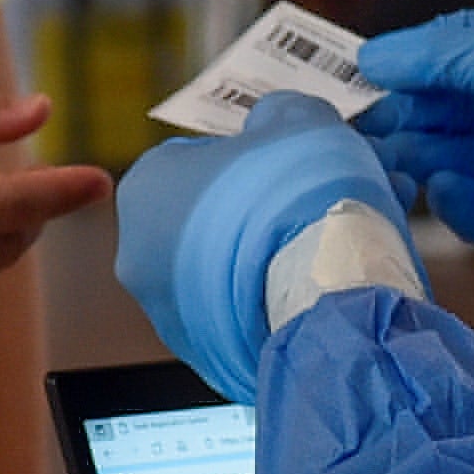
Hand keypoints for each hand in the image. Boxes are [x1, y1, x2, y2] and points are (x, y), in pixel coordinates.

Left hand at [114, 91, 412, 402]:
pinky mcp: (210, 358)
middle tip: (317, 200)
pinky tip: (323, 285)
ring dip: (274, 256)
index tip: (288, 162)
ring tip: (332, 243)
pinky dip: (280, 302)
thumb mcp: (297, 118)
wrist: (327, 290)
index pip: (195, 158)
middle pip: (211, 219)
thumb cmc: (298, 197)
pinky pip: (247, 318)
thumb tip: (279, 121)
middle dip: (264, 208)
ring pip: (230, 272)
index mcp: (146, 188)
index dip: (251, 157)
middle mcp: (141, 256)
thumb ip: (278, 114)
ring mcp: (172, 315)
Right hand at [356, 11, 473, 308]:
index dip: (414, 58)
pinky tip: (447, 190)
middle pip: (452, 107)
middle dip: (406, 111)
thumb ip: (462, 56)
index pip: (465, 49)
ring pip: (457, 157)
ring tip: (382, 159)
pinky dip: (459, 201)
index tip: (362, 70)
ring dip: (419, 156)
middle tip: (356, 124)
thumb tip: (381, 53)